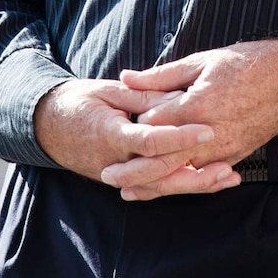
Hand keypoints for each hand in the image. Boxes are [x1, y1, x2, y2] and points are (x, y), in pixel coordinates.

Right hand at [34, 78, 235, 191]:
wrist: (49, 125)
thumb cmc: (80, 101)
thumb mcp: (109, 90)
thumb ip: (143, 96)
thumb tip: (176, 97)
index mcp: (111, 134)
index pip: (150, 141)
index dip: (179, 137)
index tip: (207, 130)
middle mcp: (115, 162)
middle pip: (159, 174)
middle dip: (195, 173)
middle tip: (228, 165)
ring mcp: (118, 175)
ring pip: (161, 187)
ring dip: (195, 184)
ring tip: (227, 177)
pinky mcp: (125, 179)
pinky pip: (155, 186)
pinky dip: (181, 184)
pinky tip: (208, 181)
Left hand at [106, 39, 277, 199]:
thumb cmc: (244, 63)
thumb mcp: (201, 61)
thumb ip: (161, 76)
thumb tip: (126, 77)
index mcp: (196, 106)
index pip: (153, 125)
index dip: (135, 122)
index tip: (120, 119)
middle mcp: (208, 135)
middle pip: (162, 162)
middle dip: (133, 170)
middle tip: (107, 174)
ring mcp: (223, 150)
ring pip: (182, 176)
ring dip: (154, 184)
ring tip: (129, 189)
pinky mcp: (235, 157)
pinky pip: (204, 177)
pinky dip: (183, 182)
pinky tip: (166, 186)